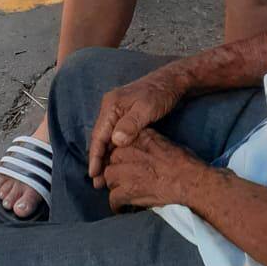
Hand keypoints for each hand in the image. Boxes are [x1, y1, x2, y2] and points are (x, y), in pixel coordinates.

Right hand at [88, 63, 191, 183]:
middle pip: (100, 138)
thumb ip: (131, 124)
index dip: (95, 156)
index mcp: (111, 106)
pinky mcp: (126, 116)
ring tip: (104, 177)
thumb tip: (115, 141)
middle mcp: (110, 108)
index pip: (98, 135)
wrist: (173, 82)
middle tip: (98, 183)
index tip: (93, 175)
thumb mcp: (146, 109)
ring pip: (107, 138)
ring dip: (106, 156)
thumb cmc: (160, 94)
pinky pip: (115, 135)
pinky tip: (116, 161)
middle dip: (98, 160)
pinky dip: (114, 149)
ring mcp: (118, 112)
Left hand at [103, 129, 194, 212]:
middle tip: (124, 179)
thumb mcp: (165, 142)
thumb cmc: (185, 164)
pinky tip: (122, 207)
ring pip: (109, 177)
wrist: (192, 183)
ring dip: (115, 185)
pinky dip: (117, 204)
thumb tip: (142, 148)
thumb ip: (148, 142)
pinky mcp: (128, 190)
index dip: (123, 155)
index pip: (121, 142)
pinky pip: (113, 197)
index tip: (126, 163)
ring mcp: (127, 171)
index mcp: (141, 137)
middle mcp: (131, 150)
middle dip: (117, 169)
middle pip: (112, 159)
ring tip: (123, 192)